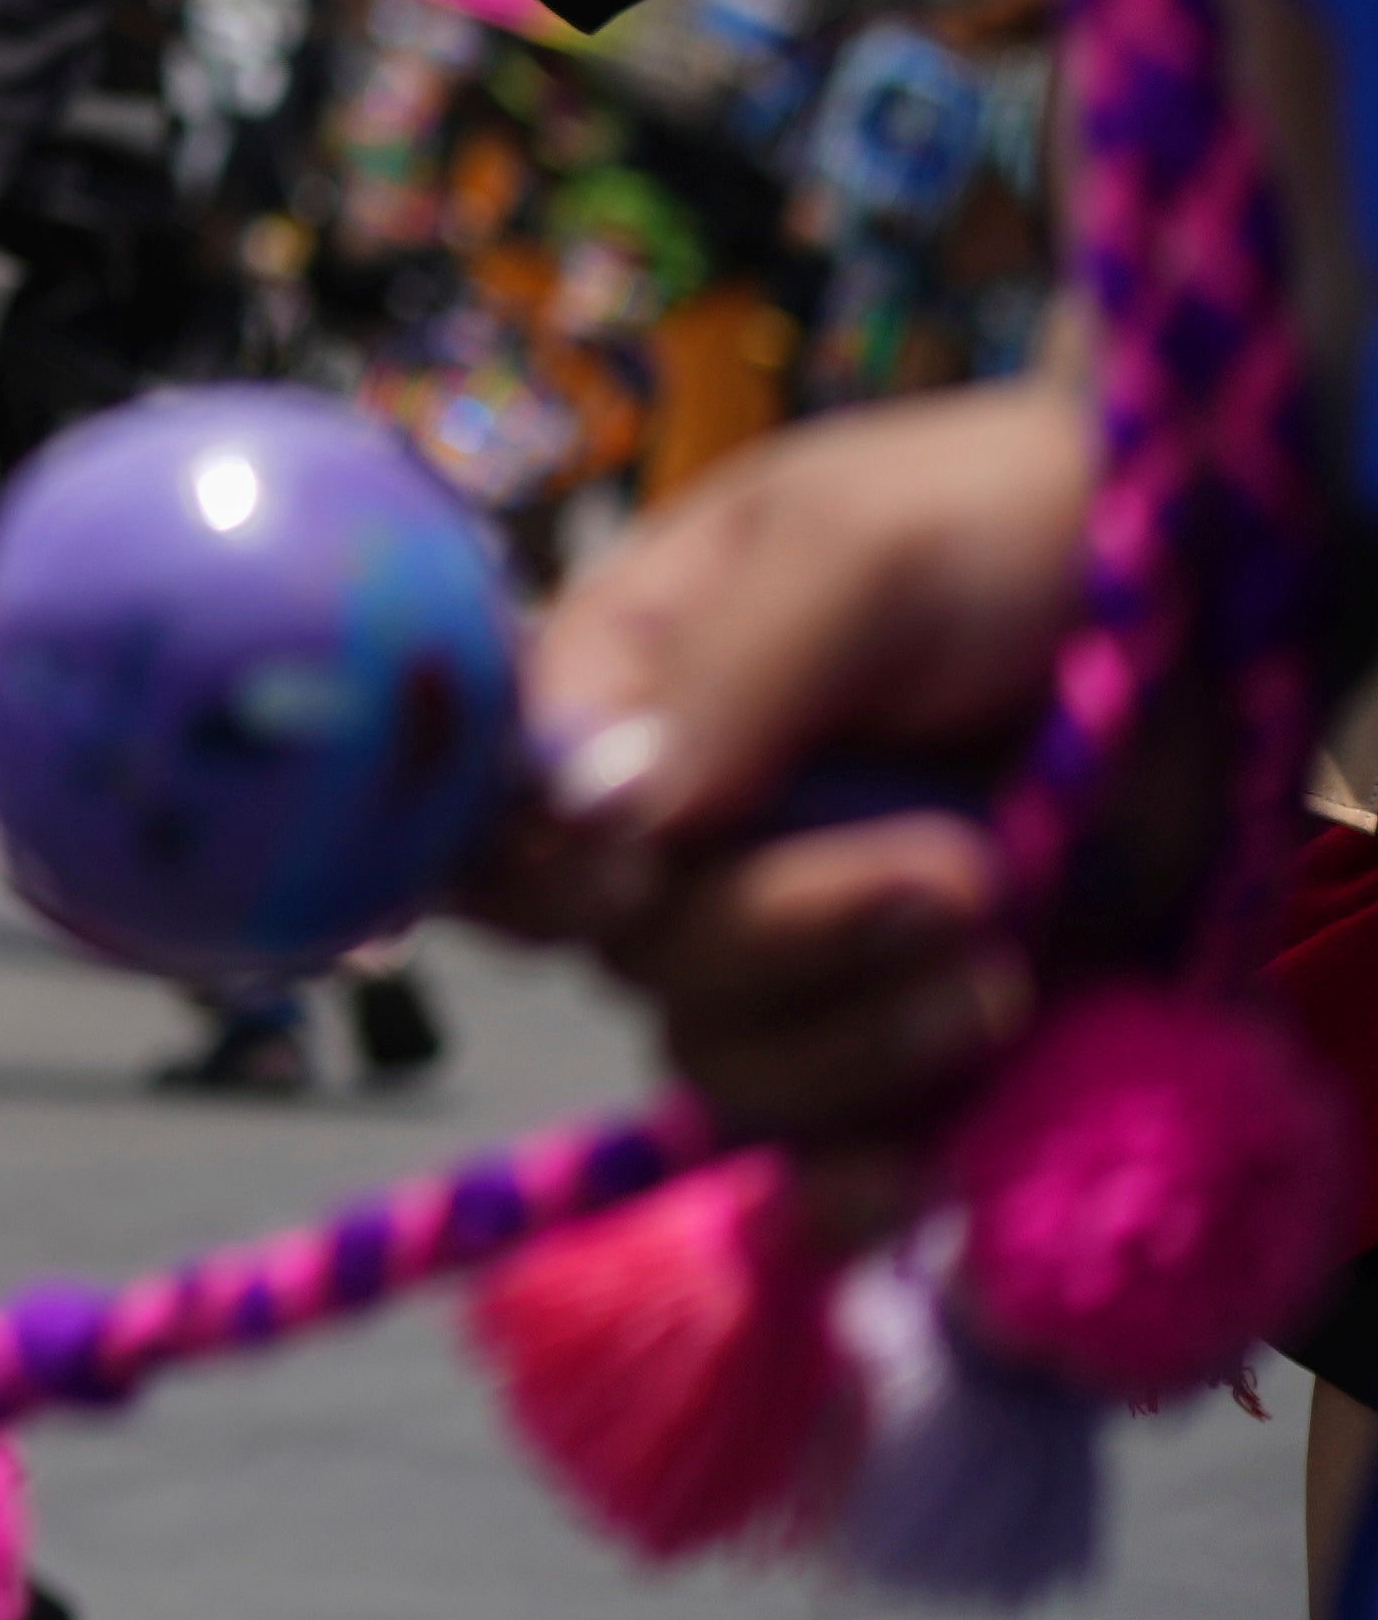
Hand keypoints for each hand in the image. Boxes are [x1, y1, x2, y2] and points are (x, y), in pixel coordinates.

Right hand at [471, 380, 1093, 1157]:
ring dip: (861, 1041)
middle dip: (782, 935)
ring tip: (1005, 969)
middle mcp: (681, 832)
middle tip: (956, 873)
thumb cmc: (1004, 529)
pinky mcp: (900, 1036)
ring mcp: (796, 946)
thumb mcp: (857, 548)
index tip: (641, 868)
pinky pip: (821, 1154)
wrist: (1217, 618)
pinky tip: (922, 1170)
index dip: (541, 870)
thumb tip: (597, 814)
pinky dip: (854, 1181)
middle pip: (628, 955)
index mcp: (618, 697)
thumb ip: (729, 671)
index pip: (493, 820)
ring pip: (726, 1060)